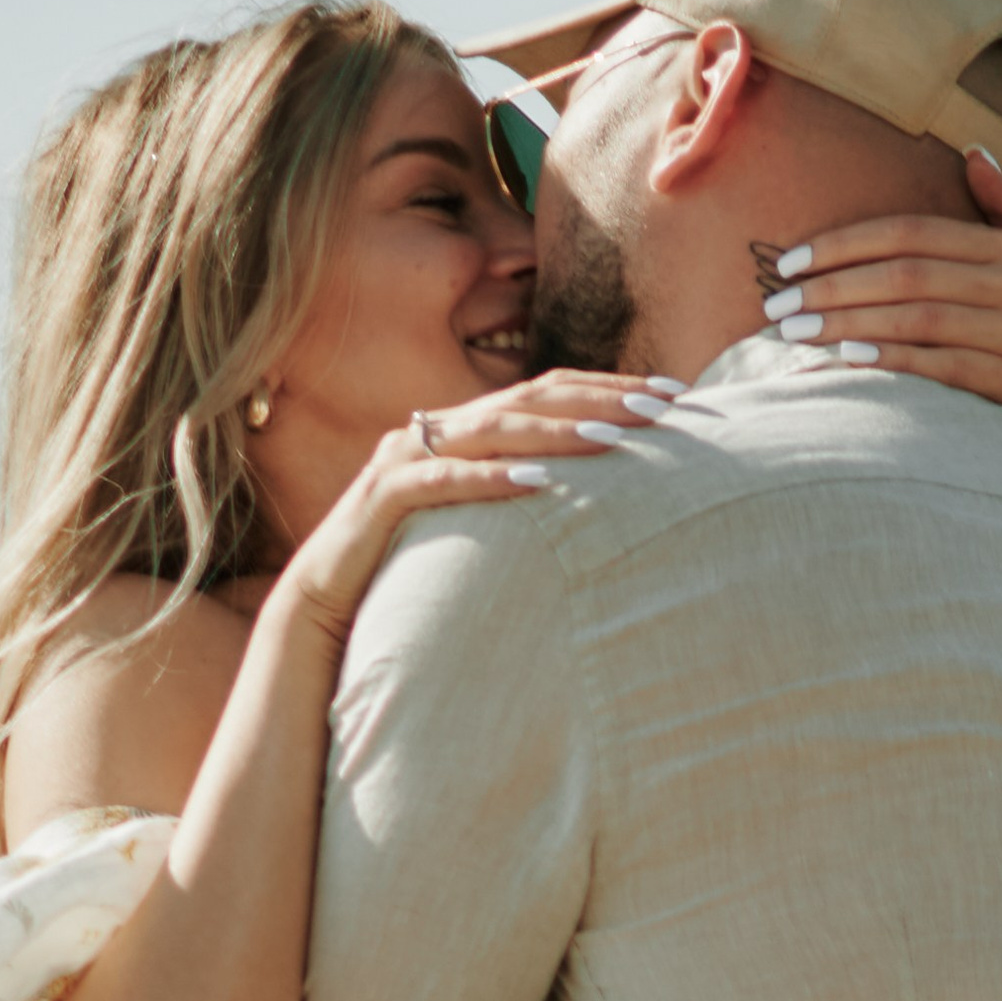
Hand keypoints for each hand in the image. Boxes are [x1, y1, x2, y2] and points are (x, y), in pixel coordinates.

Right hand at [273, 372, 678, 646]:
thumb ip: (529, 499)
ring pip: (491, 430)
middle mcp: (434, 431)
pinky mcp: (380, 500)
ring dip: (557, 432)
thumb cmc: (412, 571)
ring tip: (615, 438)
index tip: (677, 396)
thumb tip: (612, 499)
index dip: (612, 388)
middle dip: (601, 399)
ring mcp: (404, 460)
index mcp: (463, 429)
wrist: (324, 612)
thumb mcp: (482, 528)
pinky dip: (489, 478)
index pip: (548, 392)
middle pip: (529, 398)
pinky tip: (537, 482)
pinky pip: (441, 482)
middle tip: (666, 409)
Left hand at [779, 152, 1001, 505]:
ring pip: (918, 318)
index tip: (793, 259)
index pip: (913, 232)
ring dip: (849, 325)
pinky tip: (848, 361)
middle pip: (906, 273)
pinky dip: (894, 362)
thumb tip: (972, 152)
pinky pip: (946, 367)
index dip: (848, 242)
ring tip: (794, 334)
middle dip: (833, 285)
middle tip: (777, 302)